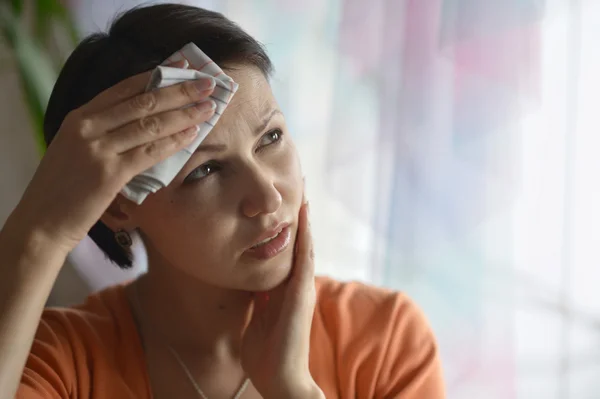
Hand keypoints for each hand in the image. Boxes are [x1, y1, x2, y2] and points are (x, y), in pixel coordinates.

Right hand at [8, 60, 215, 251]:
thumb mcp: (75, 148)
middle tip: (208, 84)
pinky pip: (149, 153)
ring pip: (150, 124)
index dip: (157, 75)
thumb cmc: (62, 187)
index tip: (182, 66)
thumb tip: (141, 120)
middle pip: (143, 101)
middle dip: (180, 91)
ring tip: (208, 108)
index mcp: (80, 117)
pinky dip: (174, 142)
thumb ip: (101, 131)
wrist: (41, 221)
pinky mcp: (109, 174)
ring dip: (184, 114)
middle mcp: (88, 127)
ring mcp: (98, 149)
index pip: (124, 88)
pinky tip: (192, 135)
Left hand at [241, 201, 323, 398]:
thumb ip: (258, 299)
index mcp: (282, 290)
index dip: (284, 228)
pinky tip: (304, 213)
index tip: (279, 205)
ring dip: (304, 218)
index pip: (283, 252)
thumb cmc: (265, 354)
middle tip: (296, 184)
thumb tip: (252, 283)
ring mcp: (301, 288)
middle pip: (297, 243)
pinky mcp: (302, 293)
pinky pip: (304, 258)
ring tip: (302, 190)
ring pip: (304, 244)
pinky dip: (305, 234)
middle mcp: (295, 284)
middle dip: (296, 216)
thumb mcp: (257, 318)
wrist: (279, 378)